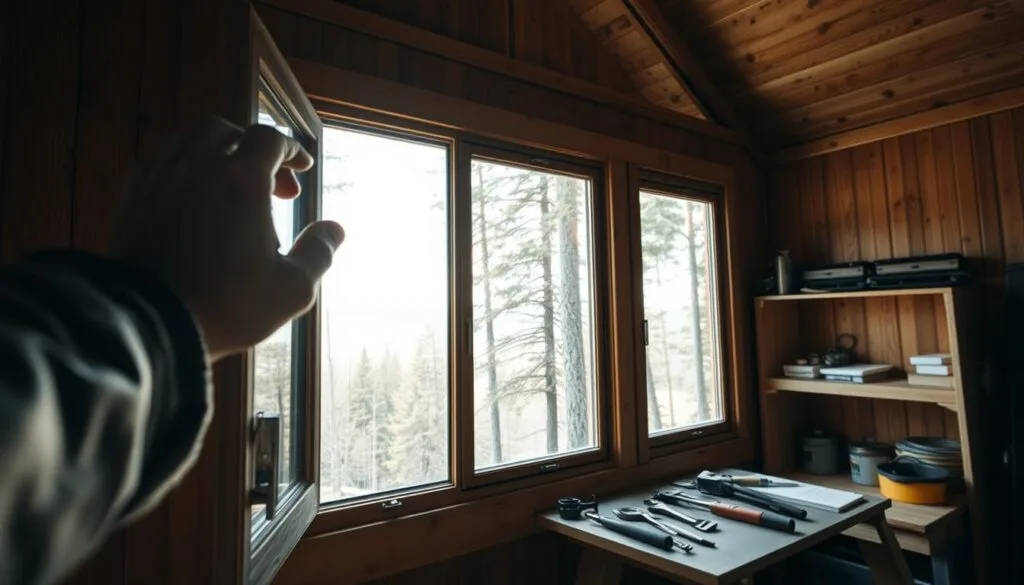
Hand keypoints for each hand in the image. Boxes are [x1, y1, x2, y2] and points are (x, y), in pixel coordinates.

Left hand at [109, 117, 343, 361]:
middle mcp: (197, 167)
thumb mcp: (292, 288)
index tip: (302, 168)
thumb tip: (334, 229)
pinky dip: (180, 168)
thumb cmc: (228, 305)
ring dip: (213, 153)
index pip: (269, 138)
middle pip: (225, 131)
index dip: (290, 149)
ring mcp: (159, 179)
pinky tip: (189, 196)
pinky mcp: (131, 198)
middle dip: (252, 147)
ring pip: (187, 141)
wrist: (150, 323)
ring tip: (227, 183)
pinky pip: (157, 163)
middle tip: (270, 182)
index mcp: (241, 180)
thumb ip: (318, 253)